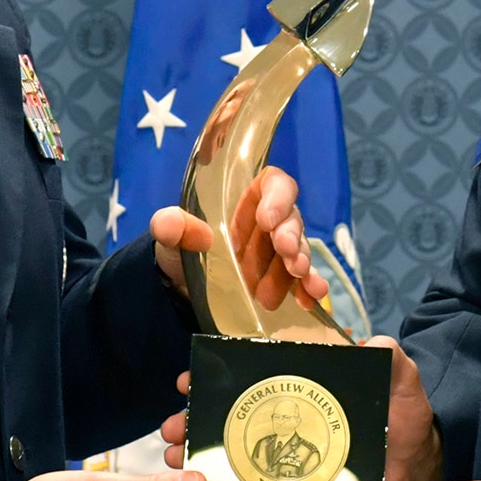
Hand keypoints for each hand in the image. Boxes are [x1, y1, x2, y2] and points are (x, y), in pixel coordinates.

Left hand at [149, 165, 327, 311]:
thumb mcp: (171, 236)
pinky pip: (303, 278)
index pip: (272, 183)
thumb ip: (169, 225)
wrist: (183, 288)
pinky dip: (310, 286)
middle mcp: (268, 222)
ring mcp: (278, 252)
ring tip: (295, 276)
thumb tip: (170, 224)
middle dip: (291, 235)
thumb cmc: (182, 248)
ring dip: (299, 262)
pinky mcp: (282, 279)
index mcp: (245, 200)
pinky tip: (312, 296)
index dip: (277, 196)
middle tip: (286, 254)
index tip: (268, 220)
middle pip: (291, 218)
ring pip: (298, 250)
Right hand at [159, 335, 441, 480]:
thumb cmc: (407, 421)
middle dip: (194, 416)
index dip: (217, 375)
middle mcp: (289, 415)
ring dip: (198, 450)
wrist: (417, 469)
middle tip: (174, 427)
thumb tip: (371, 342)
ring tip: (176, 458)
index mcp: (305, 385)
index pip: (251, 374)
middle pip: (232, 411)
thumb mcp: (403, 383)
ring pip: (233, 446)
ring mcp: (288, 450)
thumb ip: (393, 360)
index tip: (188, 381)